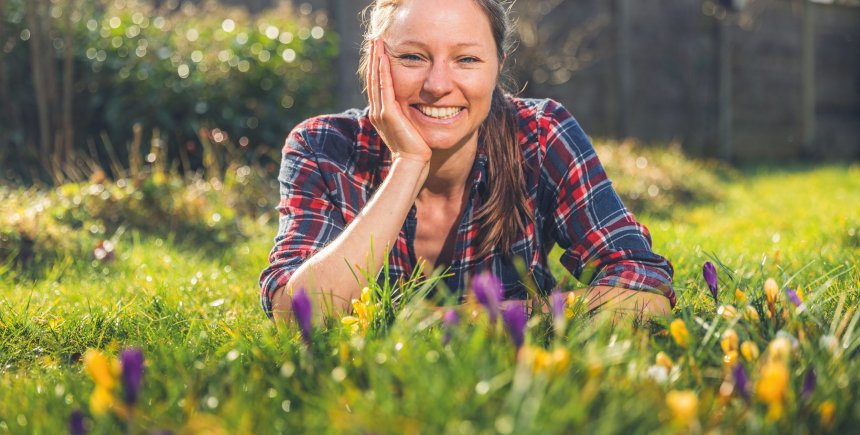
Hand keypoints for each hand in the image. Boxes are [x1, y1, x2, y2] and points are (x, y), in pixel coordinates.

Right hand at [367, 39, 431, 163]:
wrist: (413, 164)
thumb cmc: (415, 150)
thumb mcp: (409, 127)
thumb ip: (407, 115)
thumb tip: (414, 106)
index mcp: (382, 114)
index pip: (378, 85)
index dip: (377, 67)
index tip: (379, 51)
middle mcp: (378, 111)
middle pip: (373, 78)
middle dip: (373, 58)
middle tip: (374, 39)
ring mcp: (381, 113)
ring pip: (376, 80)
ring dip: (376, 60)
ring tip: (376, 43)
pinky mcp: (388, 114)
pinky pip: (384, 88)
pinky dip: (383, 72)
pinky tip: (383, 58)